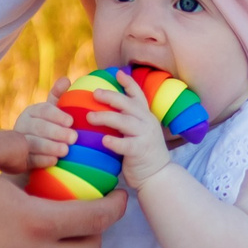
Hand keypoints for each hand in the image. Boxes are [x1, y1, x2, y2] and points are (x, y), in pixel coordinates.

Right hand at [14, 92, 77, 169]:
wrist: (31, 157)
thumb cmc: (48, 131)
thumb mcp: (52, 114)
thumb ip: (58, 97)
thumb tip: (66, 79)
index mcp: (32, 112)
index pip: (44, 110)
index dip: (57, 115)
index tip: (71, 121)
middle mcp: (23, 125)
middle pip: (38, 127)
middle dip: (56, 132)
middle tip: (74, 138)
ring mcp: (18, 144)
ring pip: (32, 143)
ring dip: (49, 147)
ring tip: (66, 151)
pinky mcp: (19, 161)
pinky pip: (29, 160)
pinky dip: (41, 160)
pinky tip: (54, 162)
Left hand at [84, 71, 170, 188]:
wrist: (158, 175)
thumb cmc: (142, 154)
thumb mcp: (138, 132)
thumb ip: (127, 122)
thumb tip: (104, 111)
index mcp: (145, 116)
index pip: (138, 95)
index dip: (128, 82)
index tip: (117, 73)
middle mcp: (146, 122)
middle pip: (127, 104)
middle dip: (110, 96)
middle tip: (94, 93)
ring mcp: (145, 136)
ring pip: (124, 121)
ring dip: (105, 117)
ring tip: (89, 117)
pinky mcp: (140, 151)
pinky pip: (125, 145)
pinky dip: (114, 142)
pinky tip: (103, 140)